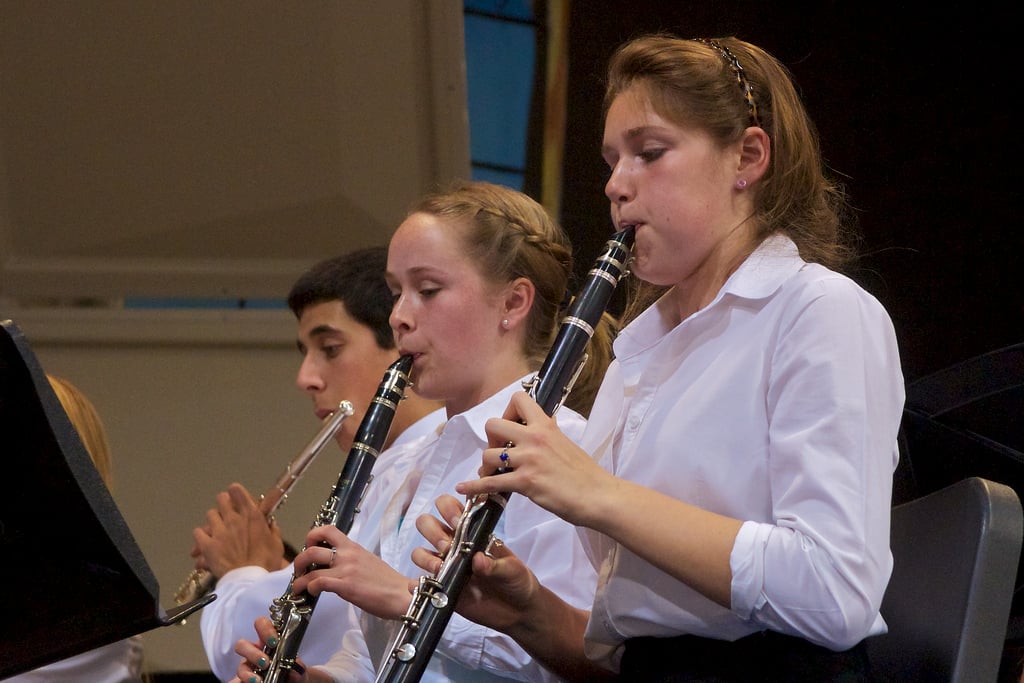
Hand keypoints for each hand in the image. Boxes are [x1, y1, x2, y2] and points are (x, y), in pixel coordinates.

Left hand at [192, 483, 287, 577]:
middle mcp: (233, 518)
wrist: (250, 582)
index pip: (237, 491)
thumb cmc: (267, 563)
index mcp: (252, 515)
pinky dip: (202, 536)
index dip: (236, 493)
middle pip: (221, 499)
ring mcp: (218, 531)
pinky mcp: (206, 545)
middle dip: (224, 504)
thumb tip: (269, 523)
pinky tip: (206, 543)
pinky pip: (198, 533)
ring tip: (217, 531)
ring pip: (210, 514)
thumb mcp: (277, 544)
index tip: (238, 500)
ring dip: (214, 521)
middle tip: (227, 514)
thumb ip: (272, 530)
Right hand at [233, 616, 308, 682]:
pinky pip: (236, 682)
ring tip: (258, 680)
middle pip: (242, 644)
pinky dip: (239, 682)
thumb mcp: (298, 669)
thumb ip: (298, 668)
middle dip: (252, 653)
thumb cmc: (293, 672)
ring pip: (240, 666)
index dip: (265, 629)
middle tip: (265, 662)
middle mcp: (255, 652)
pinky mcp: (244, 680)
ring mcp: (248, 668)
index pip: (261, 625)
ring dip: (247, 672)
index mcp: (269, 641)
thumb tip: (295, 667)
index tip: (274, 641)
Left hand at [290, 525, 413, 619]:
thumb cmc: (387, 582)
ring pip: (311, 567)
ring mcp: (346, 569)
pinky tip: (311, 594)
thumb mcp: (368, 561)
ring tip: (299, 587)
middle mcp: (348, 554)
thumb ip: (351, 559)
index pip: (328, 529)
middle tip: (300, 570)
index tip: (309, 547)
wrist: (401, 594)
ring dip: (299, 579)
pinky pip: (318, 582)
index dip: (312, 536)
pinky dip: (309, 588)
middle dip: (299, 560)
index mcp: (354, 546)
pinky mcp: (346, 586)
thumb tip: (335, 565)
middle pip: (312, 548)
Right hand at [412, 494, 541, 633]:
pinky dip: (415, 583)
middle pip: (427, 523)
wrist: (517, 611)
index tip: (459, 523)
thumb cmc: (517, 580)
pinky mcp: (441, 588)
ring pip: (419, 550)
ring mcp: (445, 565)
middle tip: (448, 546)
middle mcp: (454, 544)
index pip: (450, 507)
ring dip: (425, 556)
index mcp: (472, 531)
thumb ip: (496, 565)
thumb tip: (477, 560)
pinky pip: (419, 582)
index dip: (449, 509)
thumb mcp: (513, 569)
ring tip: (440, 568)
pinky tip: (423, 584)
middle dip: (433, 530)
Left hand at [457, 392, 613, 526]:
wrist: (598, 495)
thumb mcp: (566, 443)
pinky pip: (490, 482)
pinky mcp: (525, 482)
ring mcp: (528, 460)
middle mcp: (534, 438)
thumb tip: (538, 428)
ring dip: (486, 466)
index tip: (510, 428)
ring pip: (488, 455)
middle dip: (491, 440)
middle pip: (493, 425)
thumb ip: (548, 434)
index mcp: (546, 425)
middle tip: (499, 454)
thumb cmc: (586, 473)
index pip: (518, 399)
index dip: (507, 412)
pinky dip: (474, 486)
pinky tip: (464, 488)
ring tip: (491, 475)